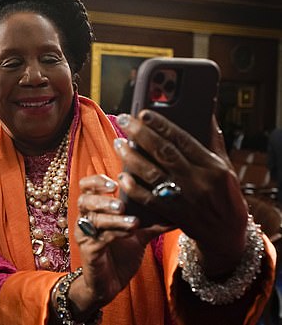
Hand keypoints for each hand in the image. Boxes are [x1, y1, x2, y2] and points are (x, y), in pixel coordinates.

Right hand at [69, 174, 168, 317]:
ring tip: (132, 221)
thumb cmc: (121, 254)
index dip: (96, 180)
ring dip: (113, 218)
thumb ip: (153, 222)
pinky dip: (115, 233)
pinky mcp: (88, 250)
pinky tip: (129, 233)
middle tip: (122, 203)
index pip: (87, 186)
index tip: (115, 182)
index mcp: (95, 209)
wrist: (110, 283)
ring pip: (93, 219)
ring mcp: (85, 234)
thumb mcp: (139, 234)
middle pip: (85, 199)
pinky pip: (99, 238)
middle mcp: (86, 218)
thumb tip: (178, 210)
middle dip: (103, 199)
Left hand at [113, 110, 247, 276]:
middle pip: (164, 153)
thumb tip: (204, 113)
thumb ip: (212, 141)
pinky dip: (134, 188)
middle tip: (123, 120)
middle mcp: (198, 181)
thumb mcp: (225, 166)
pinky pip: (149, 200)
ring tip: (119, 143)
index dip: (162, 125)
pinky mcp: (173, 214)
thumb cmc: (226, 194)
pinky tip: (122, 175)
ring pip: (153, 174)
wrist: (227, 233)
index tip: (143, 113)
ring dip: (132, 157)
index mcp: (212, 166)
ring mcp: (185, 199)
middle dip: (141, 134)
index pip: (183, 140)